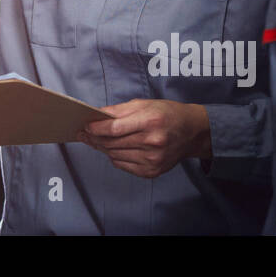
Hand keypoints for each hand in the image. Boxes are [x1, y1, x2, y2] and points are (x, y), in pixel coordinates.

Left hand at [77, 99, 210, 177]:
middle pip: (113, 143)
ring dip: (102, 148)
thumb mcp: (144, 104)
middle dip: (94, 138)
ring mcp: (152, 160)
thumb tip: (96, 116)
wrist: (192, 132)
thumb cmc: (167, 114)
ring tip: (94, 141)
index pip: (115, 129)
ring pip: (115, 155)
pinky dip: (114, 157)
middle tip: (83, 134)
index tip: (85, 126)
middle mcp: (152, 142)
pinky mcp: (152, 172)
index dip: (96, 129)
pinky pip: (123, 165)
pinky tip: (111, 149)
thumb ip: (119, 111)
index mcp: (150, 122)